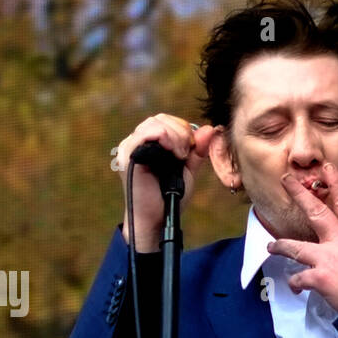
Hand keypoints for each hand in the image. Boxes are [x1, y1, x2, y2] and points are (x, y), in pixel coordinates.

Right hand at [116, 115, 216, 250]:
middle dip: (181, 132)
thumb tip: (209, 129)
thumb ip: (196, 150)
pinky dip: (164, 137)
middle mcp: (136, 142)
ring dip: (174, 136)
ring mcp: (130, 147)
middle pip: (160, 118)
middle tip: (186, 154)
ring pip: (154, 123)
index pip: (166, 121)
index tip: (191, 149)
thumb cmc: (169, 196)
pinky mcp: (128, 155)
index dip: (183, 129)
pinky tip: (173, 153)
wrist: (156, 218)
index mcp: (148, 143)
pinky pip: (145, 133)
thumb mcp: (187, 170)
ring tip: (180, 156)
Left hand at [270, 162, 337, 313]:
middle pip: (316, 213)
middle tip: (286, 181)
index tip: (326, 168)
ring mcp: (329, 259)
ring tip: (272, 246)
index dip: (335, 183)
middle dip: (299, 195)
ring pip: (296, 247)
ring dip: (281, 246)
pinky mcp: (320, 278)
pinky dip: (295, 283)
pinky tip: (295, 287)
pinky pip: (299, 278)